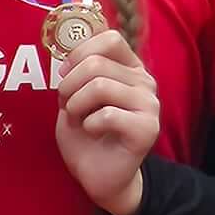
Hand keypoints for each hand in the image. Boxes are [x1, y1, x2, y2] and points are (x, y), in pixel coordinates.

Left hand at [52, 33, 160, 214]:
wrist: (98, 175)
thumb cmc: (86, 134)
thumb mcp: (75, 96)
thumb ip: (78, 71)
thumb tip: (69, 54)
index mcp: (130, 68)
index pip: (109, 39)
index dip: (79, 53)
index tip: (65, 74)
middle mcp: (144, 82)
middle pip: (96, 63)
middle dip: (69, 86)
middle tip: (68, 106)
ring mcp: (150, 105)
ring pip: (99, 86)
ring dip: (76, 105)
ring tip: (78, 120)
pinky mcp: (147, 129)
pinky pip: (107, 114)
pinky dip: (88, 124)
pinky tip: (92, 132)